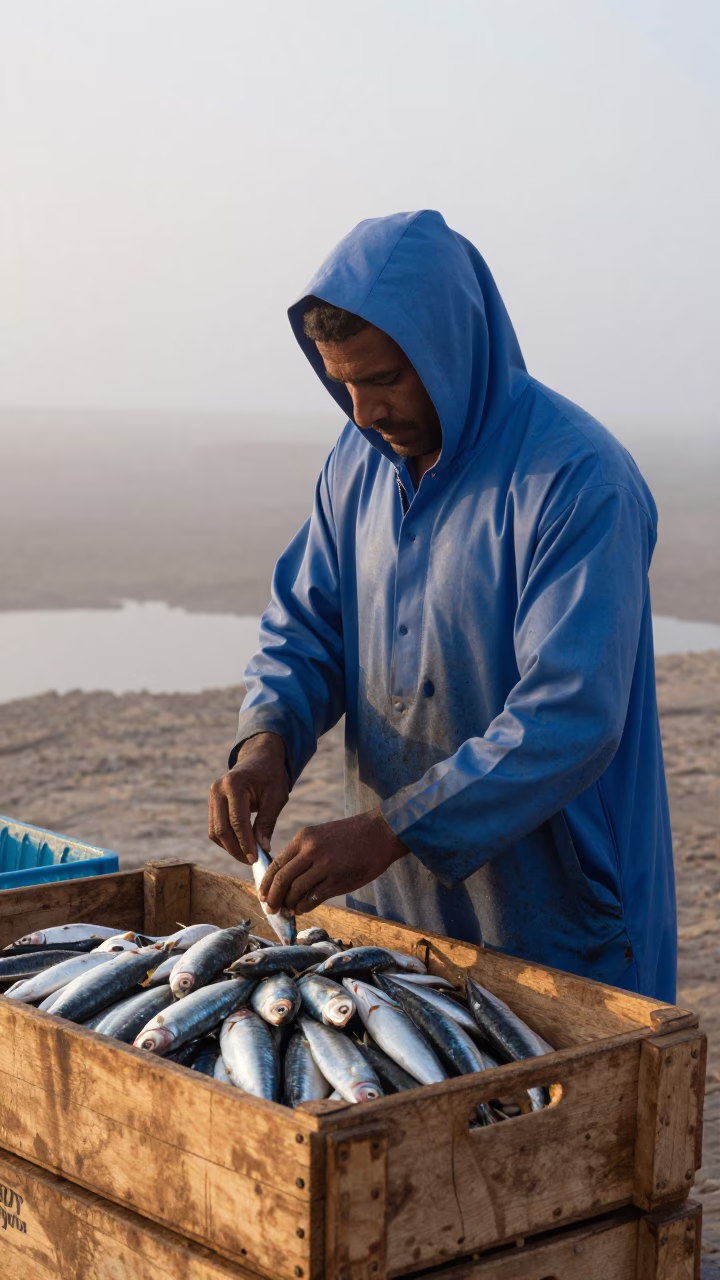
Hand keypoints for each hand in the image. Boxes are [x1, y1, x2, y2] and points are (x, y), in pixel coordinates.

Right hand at [208, 732, 288, 863]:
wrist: (260, 759)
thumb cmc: (271, 776)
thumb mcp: (276, 796)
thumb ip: (267, 822)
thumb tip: (263, 848)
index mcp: (234, 784)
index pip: (237, 821)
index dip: (245, 843)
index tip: (255, 859)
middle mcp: (218, 790)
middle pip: (221, 829)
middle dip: (236, 849)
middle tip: (252, 862)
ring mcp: (212, 796)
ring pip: (215, 831)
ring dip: (230, 847)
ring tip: (248, 856)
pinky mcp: (212, 803)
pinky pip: (214, 828)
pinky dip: (226, 840)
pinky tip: (241, 846)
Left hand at [259, 809, 407, 914]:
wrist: (381, 832)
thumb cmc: (351, 837)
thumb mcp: (321, 836)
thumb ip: (303, 855)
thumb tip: (285, 881)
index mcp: (303, 838)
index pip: (276, 864)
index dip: (266, 883)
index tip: (263, 895)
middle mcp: (310, 850)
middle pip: (281, 879)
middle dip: (273, 898)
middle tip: (270, 909)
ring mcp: (325, 866)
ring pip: (295, 891)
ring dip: (288, 905)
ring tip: (288, 911)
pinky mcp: (338, 880)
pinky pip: (313, 899)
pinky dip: (304, 907)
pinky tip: (302, 909)